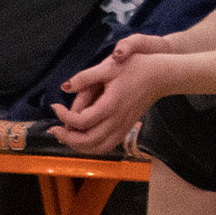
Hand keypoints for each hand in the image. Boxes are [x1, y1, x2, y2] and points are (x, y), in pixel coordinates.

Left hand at [50, 34, 176, 153]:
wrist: (161, 76)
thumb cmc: (137, 68)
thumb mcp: (110, 66)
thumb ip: (86, 77)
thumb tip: (65, 87)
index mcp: (111, 106)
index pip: (81, 121)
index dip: (64, 116)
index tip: (55, 106)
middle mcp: (117, 121)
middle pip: (87, 141)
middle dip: (66, 137)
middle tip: (54, 128)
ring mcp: (123, 127)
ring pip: (97, 148)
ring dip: (78, 146)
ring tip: (66, 136)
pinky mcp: (126, 129)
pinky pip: (106, 146)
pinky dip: (92, 147)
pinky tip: (84, 138)